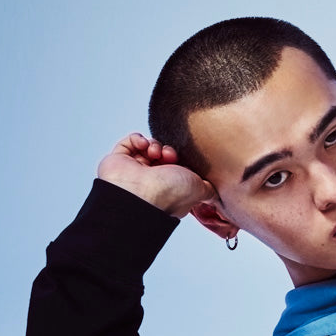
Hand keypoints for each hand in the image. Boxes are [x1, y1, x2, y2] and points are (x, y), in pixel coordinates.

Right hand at [97, 133, 216, 218]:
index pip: (177, 167)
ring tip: (157, 153)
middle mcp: (152, 179)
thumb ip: (209, 188)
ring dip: (156, 145)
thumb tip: (216, 191)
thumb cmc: (169, 195)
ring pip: (148, 147)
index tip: (185, 160)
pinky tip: (144, 145)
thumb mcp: (200, 189)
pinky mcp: (119, 160)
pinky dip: (138, 139)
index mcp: (170, 186)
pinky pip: (130, 142)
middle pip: (164, 155)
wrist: (139, 194)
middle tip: (170, 155)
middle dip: (169, 151)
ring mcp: (135, 169)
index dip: (183, 159)